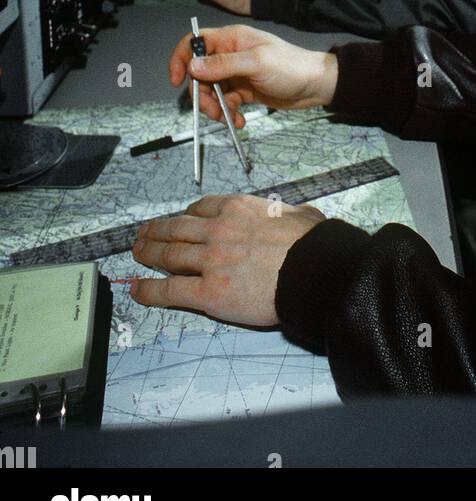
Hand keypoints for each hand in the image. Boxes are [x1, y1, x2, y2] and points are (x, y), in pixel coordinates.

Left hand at [131, 196, 324, 326]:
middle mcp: (218, 230)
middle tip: (143, 234)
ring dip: (147, 253)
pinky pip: (170, 290)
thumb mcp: (302, 215)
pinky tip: (137, 289)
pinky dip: (148, 289)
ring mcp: (210, 261)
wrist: (314, 272)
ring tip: (136, 253)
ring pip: (168, 255)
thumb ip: (290, 213)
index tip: (179, 220)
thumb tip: (302, 214)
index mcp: (238, 208)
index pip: (202, 208)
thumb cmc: (314, 245)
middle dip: (156, 231)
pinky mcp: (209, 292)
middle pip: (177, 229)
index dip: (185, 215)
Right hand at [169, 22, 337, 126]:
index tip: (175, 80)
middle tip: (212, 110)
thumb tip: (193, 66)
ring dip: (215, 108)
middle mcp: (231, 55)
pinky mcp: (244, 91)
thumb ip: (223, 65)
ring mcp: (237, 74)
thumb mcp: (256, 64)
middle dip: (201, 94)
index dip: (181, 59)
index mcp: (232, 39)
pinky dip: (228, 114)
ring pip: (211, 91)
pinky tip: (239, 121)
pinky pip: (226, 103)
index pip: (196, 42)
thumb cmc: (291, 67)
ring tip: (228, 118)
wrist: (316, 86)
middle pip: (200, 73)